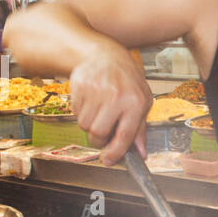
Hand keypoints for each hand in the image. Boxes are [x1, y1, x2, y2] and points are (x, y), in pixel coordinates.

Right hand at [68, 48, 150, 164]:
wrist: (105, 55)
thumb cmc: (127, 80)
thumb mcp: (142, 102)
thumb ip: (140, 129)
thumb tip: (141, 153)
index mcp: (135, 103)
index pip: (124, 136)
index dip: (115, 153)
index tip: (109, 161)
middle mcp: (116, 97)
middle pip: (98, 133)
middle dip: (99, 139)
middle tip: (103, 132)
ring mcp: (96, 91)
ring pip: (84, 125)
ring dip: (90, 124)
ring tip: (99, 111)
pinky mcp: (80, 86)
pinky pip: (75, 112)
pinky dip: (82, 112)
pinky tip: (91, 101)